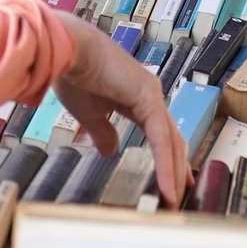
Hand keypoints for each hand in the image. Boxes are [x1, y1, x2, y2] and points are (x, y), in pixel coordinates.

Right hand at [52, 13, 190, 208]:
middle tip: (179, 196)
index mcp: (137, 96)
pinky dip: (165, 164)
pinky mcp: (147, 97)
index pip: (160, 133)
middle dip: (177, 169)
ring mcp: (151, 94)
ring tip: (173, 199)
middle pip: (171, 139)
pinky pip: (160, 138)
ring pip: (170, 141)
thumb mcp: (88, 112)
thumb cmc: (73, 73)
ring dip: (174, 172)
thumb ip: (102, 132)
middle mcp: (149, 94)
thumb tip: (110, 151)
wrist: (66, 48)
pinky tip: (167, 186)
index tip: (172, 182)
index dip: (168, 158)